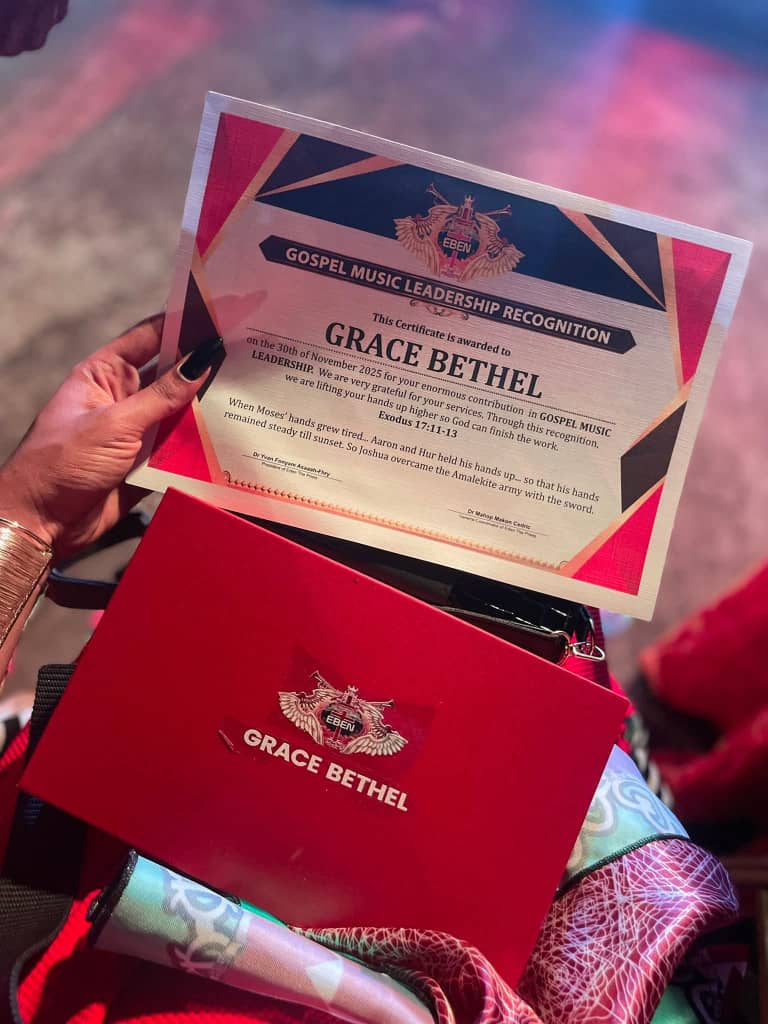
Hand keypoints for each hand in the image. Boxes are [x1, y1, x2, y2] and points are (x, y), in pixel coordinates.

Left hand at [0, 315, 221, 557]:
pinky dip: (203, 447)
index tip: (219, 315)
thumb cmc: (59, 463)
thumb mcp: (115, 423)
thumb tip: (201, 361)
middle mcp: (122, 399)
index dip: (183, 324)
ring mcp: (136, 432)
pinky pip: (181, 451)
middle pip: (171, 375)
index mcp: (104, 374)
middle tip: (245, 357)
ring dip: (207, 410)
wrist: (40, 522)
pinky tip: (231, 439)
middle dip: (204, 368)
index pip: (149, 338)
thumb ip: (162, 395)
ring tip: (247, 396)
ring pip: (181, 414)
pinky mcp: (146, 464)